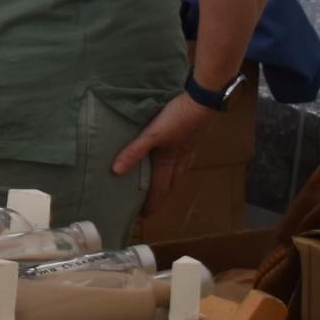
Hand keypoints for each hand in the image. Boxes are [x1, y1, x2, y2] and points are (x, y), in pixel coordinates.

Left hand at [110, 94, 213, 216]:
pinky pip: (184, 161)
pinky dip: (178, 168)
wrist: (202, 102)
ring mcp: (188, 150)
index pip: (158, 188)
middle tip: (152, 207)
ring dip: (170, 184)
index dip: (151, 203)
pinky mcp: (192, 139)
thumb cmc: (176, 119)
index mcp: (168, 161)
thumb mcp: (152, 134)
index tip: (145, 216)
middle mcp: (179, 159)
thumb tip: (116, 171)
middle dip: (161, 197)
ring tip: (162, 189)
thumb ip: (134, 151)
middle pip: (170, 184)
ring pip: (178, 173)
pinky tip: (176, 162)